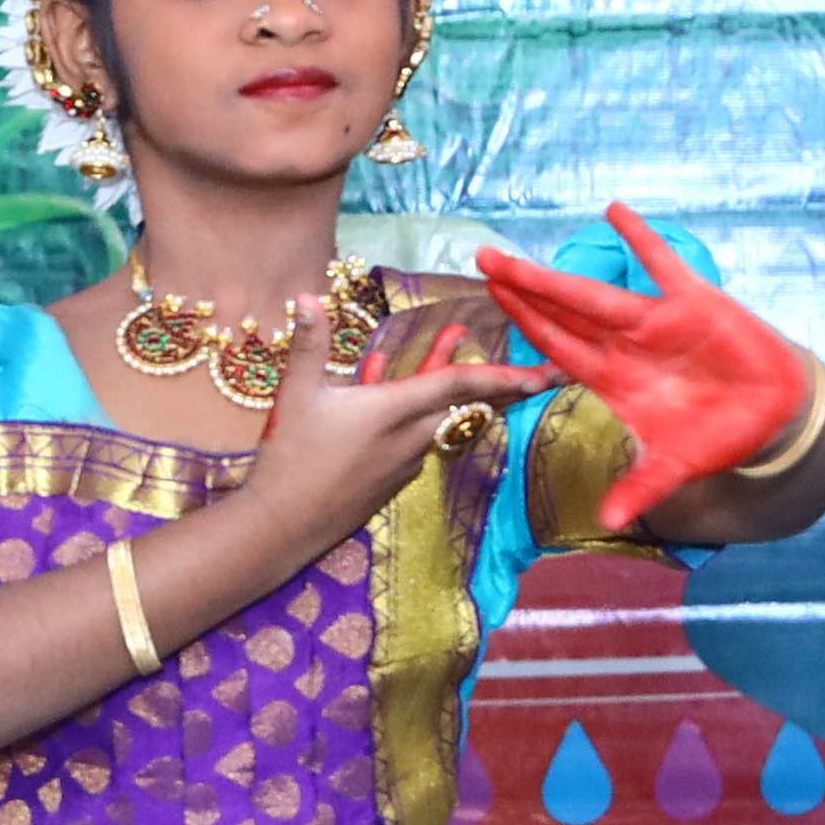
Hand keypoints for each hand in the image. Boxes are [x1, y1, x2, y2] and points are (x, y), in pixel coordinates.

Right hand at [250, 297, 549, 540]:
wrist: (281, 528)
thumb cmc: (289, 460)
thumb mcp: (295, 396)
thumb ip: (309, 344)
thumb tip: (307, 296)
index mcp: (394, 412)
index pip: (459, 386)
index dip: (503, 377)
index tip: (542, 375)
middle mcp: (409, 439)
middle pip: (465, 404)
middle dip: (500, 383)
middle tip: (536, 371)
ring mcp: (402, 463)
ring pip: (439, 416)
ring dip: (450, 384)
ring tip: (451, 339)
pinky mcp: (389, 481)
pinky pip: (414, 436)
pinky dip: (414, 408)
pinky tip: (382, 382)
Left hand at [471, 208, 820, 509]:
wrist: (771, 414)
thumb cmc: (715, 436)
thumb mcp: (674, 467)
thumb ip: (640, 488)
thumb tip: (610, 522)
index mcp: (614, 380)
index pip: (558, 348)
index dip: (525, 326)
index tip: (491, 301)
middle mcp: (626, 346)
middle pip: (564, 314)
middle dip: (524, 289)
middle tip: (483, 260)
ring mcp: (657, 323)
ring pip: (597, 293)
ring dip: (557, 274)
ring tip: (517, 253)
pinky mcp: (696, 304)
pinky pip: (665, 266)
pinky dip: (643, 240)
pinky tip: (615, 212)